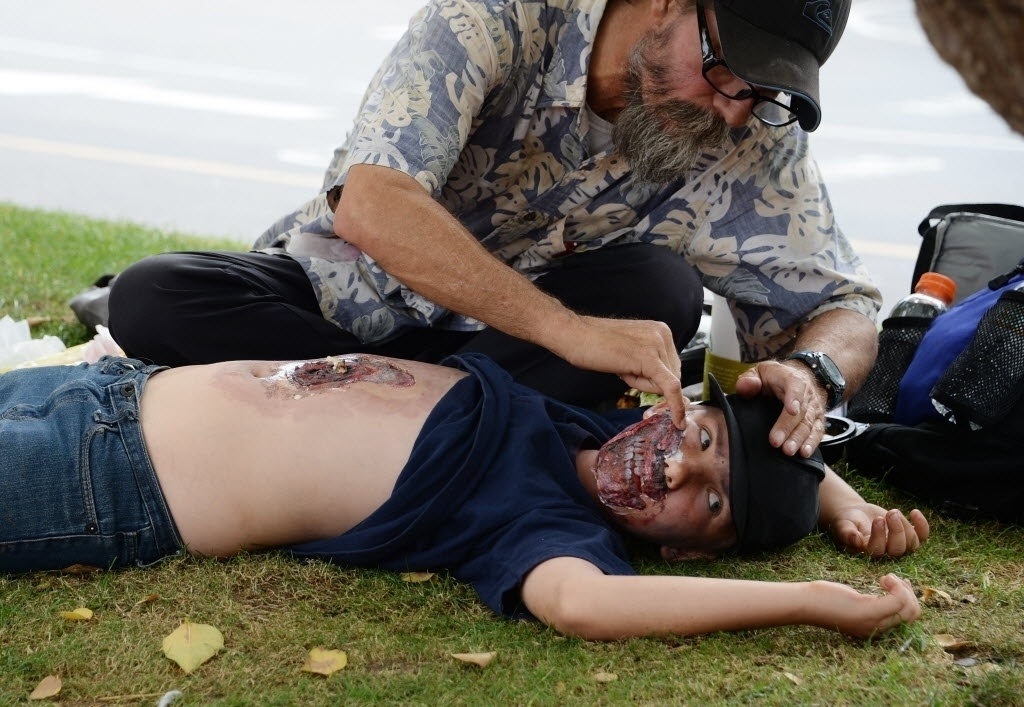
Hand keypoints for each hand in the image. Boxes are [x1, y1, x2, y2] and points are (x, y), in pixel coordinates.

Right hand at [559, 315, 686, 427]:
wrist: (573, 334)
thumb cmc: (594, 343)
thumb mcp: (630, 350)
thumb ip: (648, 362)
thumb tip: (662, 386)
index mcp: (661, 330)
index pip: (672, 366)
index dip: (656, 380)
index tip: (660, 397)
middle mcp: (663, 334)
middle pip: (673, 375)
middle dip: (650, 382)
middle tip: (623, 369)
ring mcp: (657, 345)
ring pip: (666, 383)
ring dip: (643, 385)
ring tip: (621, 367)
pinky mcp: (649, 359)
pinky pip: (670, 387)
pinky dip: (676, 406)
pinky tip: (678, 421)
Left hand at [734, 359, 825, 456]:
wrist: (795, 377)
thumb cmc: (772, 378)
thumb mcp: (757, 373)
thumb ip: (748, 380)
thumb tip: (748, 385)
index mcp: (790, 378)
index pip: (795, 386)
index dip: (794, 398)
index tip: (791, 410)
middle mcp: (806, 393)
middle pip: (800, 411)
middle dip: (788, 427)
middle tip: (775, 442)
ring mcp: (813, 407)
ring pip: (808, 424)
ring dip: (798, 439)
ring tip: (788, 451)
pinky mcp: (817, 420)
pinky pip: (817, 432)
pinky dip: (811, 443)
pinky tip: (804, 453)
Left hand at [810, 574, 920, 637]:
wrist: (803, 604)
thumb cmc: (824, 598)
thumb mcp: (853, 600)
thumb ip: (873, 601)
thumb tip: (892, 590)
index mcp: (874, 628)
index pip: (907, 619)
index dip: (909, 599)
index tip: (896, 584)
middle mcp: (877, 630)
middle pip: (912, 615)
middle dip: (910, 593)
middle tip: (894, 580)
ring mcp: (873, 623)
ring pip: (909, 609)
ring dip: (904, 588)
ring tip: (887, 579)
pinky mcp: (867, 612)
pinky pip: (898, 600)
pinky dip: (897, 586)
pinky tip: (883, 578)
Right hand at [828, 505, 929, 558]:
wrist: (855, 516)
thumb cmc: (847, 523)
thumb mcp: (843, 526)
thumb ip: (847, 534)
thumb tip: (856, 540)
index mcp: (869, 553)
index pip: (879, 551)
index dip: (881, 536)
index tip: (877, 519)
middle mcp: (886, 553)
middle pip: (898, 549)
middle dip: (897, 531)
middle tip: (890, 513)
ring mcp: (899, 545)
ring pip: (911, 543)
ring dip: (905, 525)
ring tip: (892, 512)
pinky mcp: (907, 535)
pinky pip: (922, 535)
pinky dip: (922, 525)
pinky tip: (914, 512)